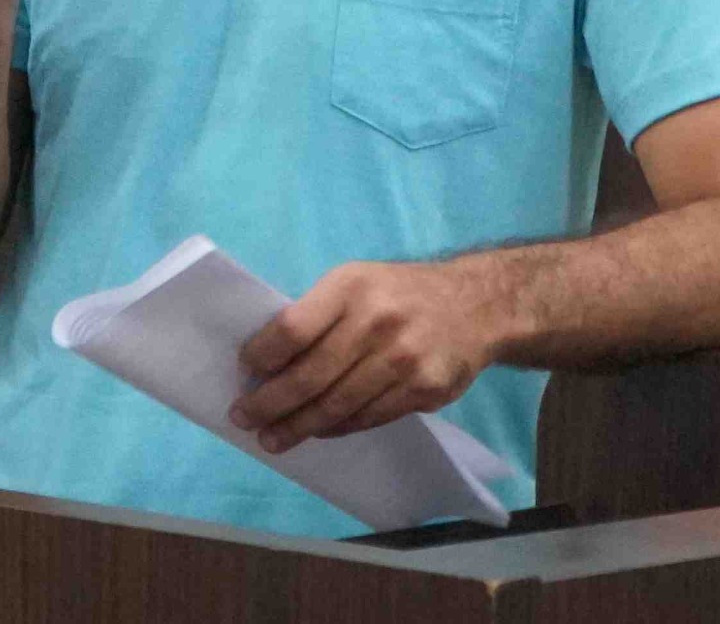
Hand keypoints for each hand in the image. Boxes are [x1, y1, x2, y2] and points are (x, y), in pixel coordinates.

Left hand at [230, 258, 504, 451]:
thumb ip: (318, 313)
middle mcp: (377, 322)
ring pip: (338, 405)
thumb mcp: (356, 282)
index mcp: (351, 287)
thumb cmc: (399, 293)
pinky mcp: (424, 391)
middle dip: (270, 404)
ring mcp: (403, 359)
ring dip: (299, 426)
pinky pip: (368, 418)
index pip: (293, 328)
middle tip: (243, 419)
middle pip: (310, 375)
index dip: (262, 357)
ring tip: (273, 438)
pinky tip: (317, 431)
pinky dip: (337, 428)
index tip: (244, 373)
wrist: (476, 306)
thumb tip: (265, 361)